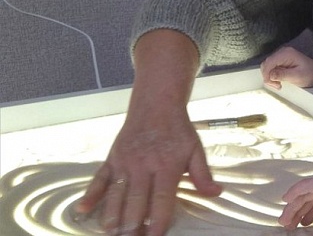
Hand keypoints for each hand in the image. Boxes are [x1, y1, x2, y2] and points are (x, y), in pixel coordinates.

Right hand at [75, 110, 221, 234]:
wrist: (157, 104)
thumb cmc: (177, 130)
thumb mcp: (195, 149)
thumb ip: (203, 174)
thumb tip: (216, 192)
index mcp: (166, 165)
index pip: (161, 199)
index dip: (157, 220)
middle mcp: (143, 165)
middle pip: (135, 201)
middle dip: (132, 225)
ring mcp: (125, 162)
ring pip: (116, 194)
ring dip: (112, 216)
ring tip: (111, 234)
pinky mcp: (113, 158)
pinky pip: (99, 178)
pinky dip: (91, 194)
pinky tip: (83, 209)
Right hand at [260, 46, 312, 89]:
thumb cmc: (311, 74)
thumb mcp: (297, 76)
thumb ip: (282, 75)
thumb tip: (270, 75)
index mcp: (286, 53)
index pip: (269, 62)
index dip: (266, 74)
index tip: (271, 83)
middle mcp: (282, 52)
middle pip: (266, 64)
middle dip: (268, 76)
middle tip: (277, 85)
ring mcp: (282, 57)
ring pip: (268, 66)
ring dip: (270, 77)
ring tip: (279, 84)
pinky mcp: (282, 62)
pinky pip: (272, 68)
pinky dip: (273, 76)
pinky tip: (279, 81)